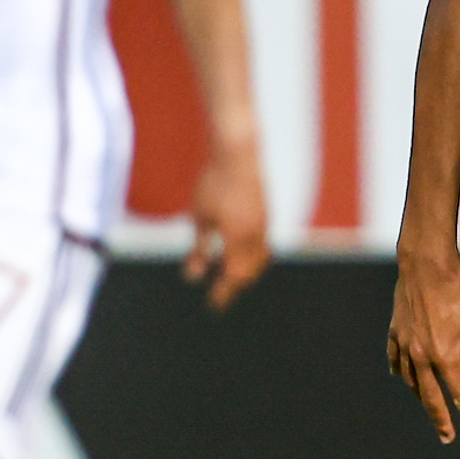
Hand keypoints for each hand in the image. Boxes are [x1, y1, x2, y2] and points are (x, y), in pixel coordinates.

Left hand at [185, 138, 271, 310]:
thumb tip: (193, 275)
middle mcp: (257, 236)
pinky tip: (239, 251)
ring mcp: (265, 224)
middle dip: (235, 286)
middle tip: (220, 295)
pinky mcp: (266, 213)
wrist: (238, 151)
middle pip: (249, 273)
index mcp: (239, 240)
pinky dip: (251, 256)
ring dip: (246, 272)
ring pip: (259, 260)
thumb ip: (199, 248)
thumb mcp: (200, 217)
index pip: (232, 278)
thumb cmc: (214, 182)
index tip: (213, 306)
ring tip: (230, 275)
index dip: (223, 294)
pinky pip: (262, 245)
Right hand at [386, 244, 459, 445]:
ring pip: (411, 382)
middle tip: (448, 437)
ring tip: (430, 407)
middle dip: (441, 421)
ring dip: (422, 398)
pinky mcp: (395, 332)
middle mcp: (423, 356)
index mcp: (447, 356)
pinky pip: (396, 360)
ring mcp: (405, 345)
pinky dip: (401, 372)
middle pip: (431, 398)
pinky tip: (402, 377)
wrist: (425, 262)